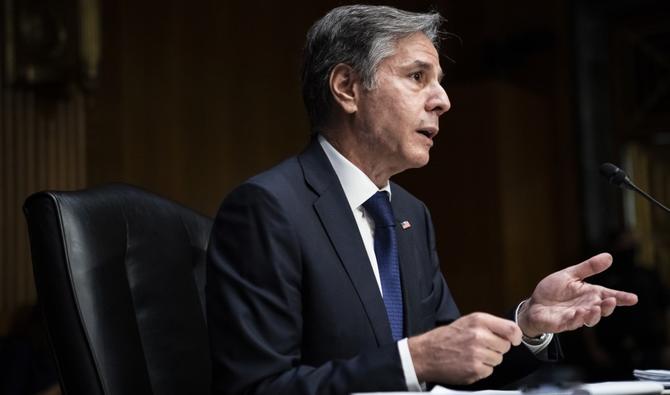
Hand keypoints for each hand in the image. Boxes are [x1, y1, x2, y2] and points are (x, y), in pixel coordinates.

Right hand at [408, 312, 521, 384]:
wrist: (426, 353)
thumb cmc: (446, 337)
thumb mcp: (467, 322)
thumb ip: (489, 325)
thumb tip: (511, 333)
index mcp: (479, 320)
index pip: (511, 328)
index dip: (515, 336)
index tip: (514, 340)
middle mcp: (479, 335)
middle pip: (505, 346)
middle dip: (497, 348)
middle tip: (482, 347)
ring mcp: (477, 353)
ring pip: (498, 359)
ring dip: (489, 359)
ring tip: (473, 355)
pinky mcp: (475, 369)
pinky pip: (489, 371)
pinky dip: (481, 369)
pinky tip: (469, 363)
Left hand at [518, 253, 637, 336]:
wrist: (534, 304)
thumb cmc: (554, 291)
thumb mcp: (570, 275)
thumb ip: (588, 268)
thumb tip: (609, 256)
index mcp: (589, 294)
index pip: (608, 295)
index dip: (621, 297)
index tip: (633, 298)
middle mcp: (585, 307)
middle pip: (601, 309)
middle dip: (607, 307)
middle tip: (612, 301)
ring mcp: (574, 317)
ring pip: (588, 319)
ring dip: (592, 315)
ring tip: (594, 309)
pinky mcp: (560, 323)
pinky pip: (569, 323)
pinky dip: (575, 319)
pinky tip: (577, 313)